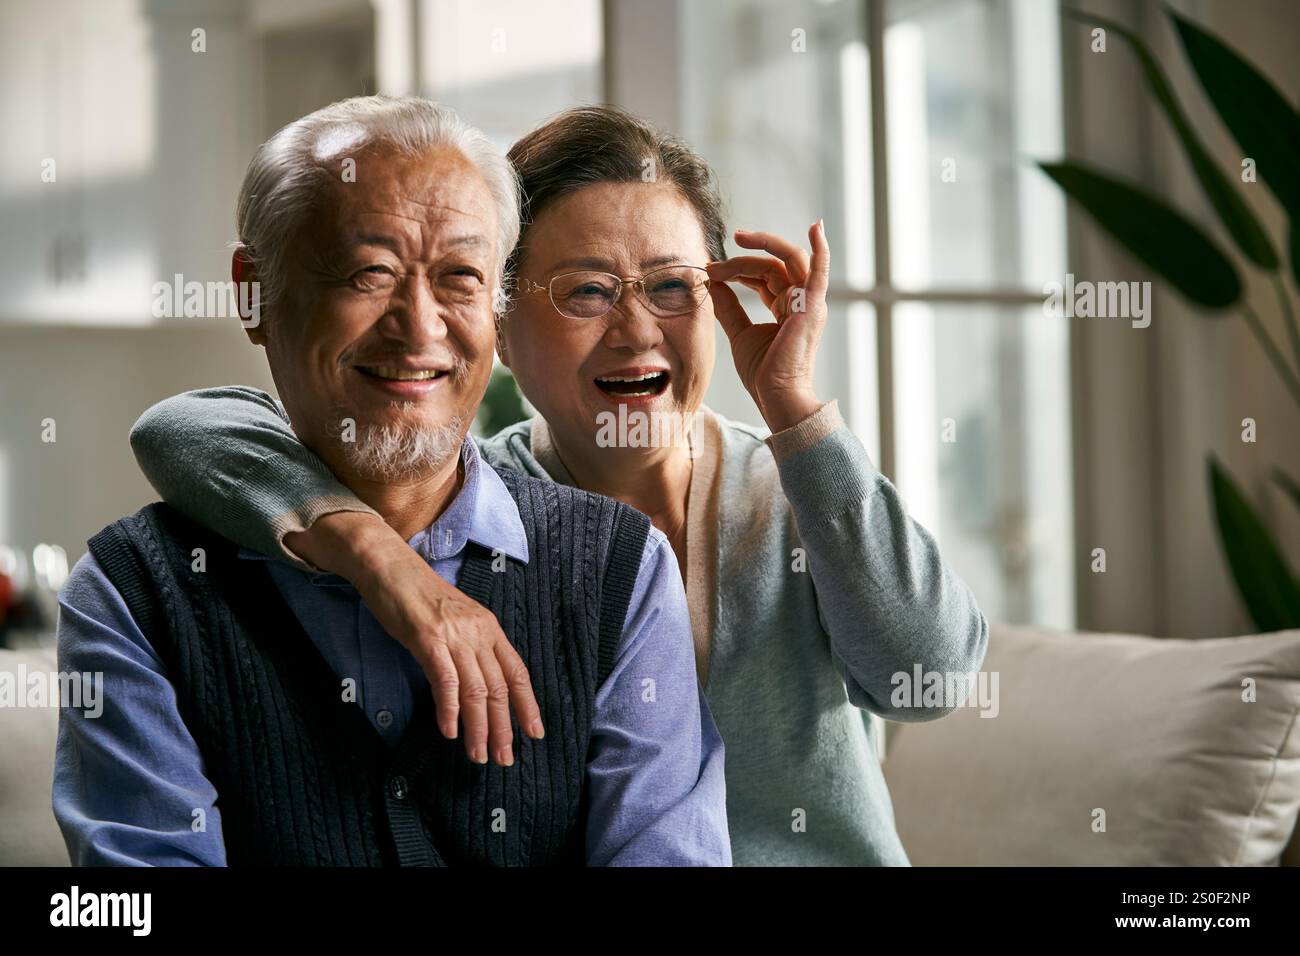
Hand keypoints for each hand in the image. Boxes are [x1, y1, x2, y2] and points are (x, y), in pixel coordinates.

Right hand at [285, 512, 542, 766]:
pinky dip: (449, 710)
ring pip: (476, 690)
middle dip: (503, 727)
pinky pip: (445, 681)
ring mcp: (454, 635)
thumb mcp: (457, 620)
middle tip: (504, 758)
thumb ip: (472, 647)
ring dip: (478, 728)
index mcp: (489, 628)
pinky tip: (449, 731)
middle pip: (499, 687)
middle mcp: (478, 632)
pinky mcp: (428, 640)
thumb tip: (481, 684)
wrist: (390, 568)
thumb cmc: (419, 596)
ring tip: (479, 755)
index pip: (517, 672)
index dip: (527, 704)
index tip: (534, 733)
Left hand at [706, 221, 829, 432]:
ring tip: (738, 239)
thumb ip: (728, 307)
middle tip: (717, 257)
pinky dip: (821, 248)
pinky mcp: (813, 306)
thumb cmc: (763, 372)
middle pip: (772, 265)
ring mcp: (810, 302)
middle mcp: (801, 300)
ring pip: (786, 260)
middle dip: (742, 259)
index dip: (737, 268)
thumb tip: (711, 282)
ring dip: (762, 247)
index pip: (763, 275)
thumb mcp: (738, 333)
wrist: (776, 394)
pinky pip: (820, 271)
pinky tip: (815, 227)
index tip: (711, 268)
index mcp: (785, 307)